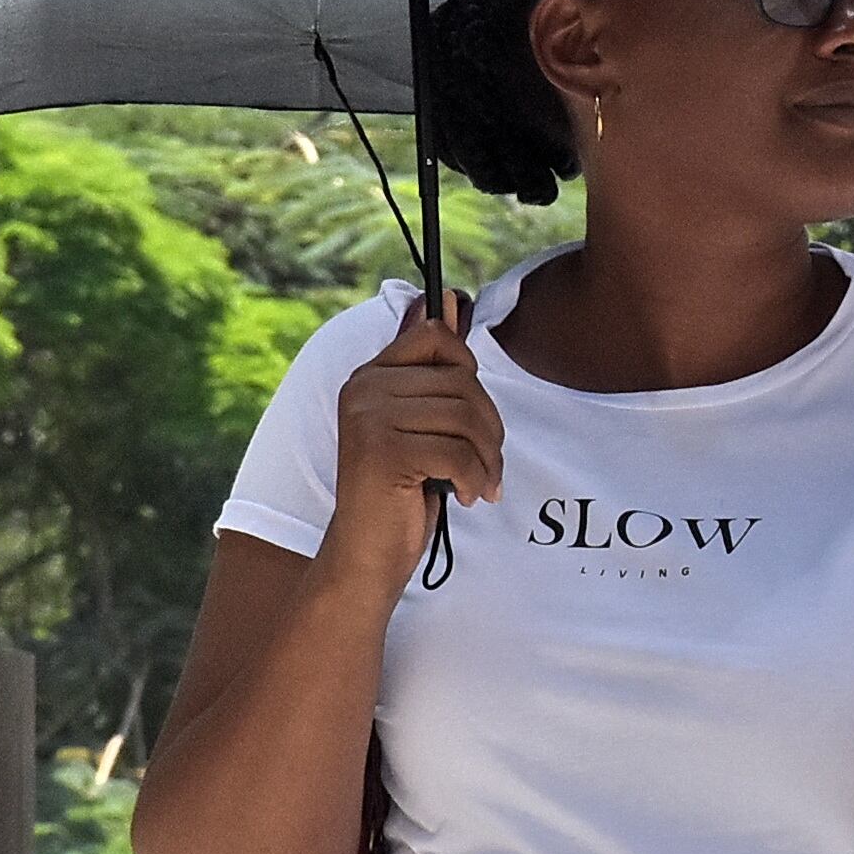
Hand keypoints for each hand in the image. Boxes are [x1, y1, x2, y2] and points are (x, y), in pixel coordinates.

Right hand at [322, 288, 502, 584]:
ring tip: (482, 483)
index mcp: (370, 375)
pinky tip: (468, 497)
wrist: (366, 556)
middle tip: (488, 463)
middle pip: (462, 379)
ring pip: (465, 415)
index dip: (468, 368)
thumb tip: (454, 298)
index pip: (436, 335)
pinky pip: (459, 452)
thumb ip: (434, 369)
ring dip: (488, 457)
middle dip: (490, 426)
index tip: (470, 415)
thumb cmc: (402, 491)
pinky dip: (475, 478)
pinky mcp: (383, 453)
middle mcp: (363, 389)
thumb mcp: (423, 426)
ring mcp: (370, 419)